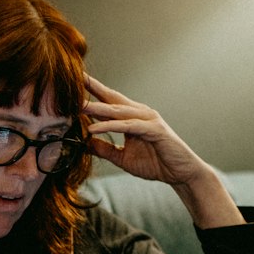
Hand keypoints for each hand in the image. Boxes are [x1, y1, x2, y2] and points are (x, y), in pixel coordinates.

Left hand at [82, 75, 243, 227]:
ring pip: (118, 111)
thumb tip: (85, 143)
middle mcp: (140, 113)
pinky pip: (128, 126)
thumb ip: (105, 149)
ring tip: (77, 106)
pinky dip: (110, 126)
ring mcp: (148, 120)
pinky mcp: (154, 130)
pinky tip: (94, 129)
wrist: (180, 174)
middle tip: (73, 79)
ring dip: (97, 108)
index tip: (74, 81)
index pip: (109, 101)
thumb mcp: (123, 158)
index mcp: (132, 117)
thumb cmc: (155, 163)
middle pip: (112, 98)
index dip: (92, 91)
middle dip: (92, 89)